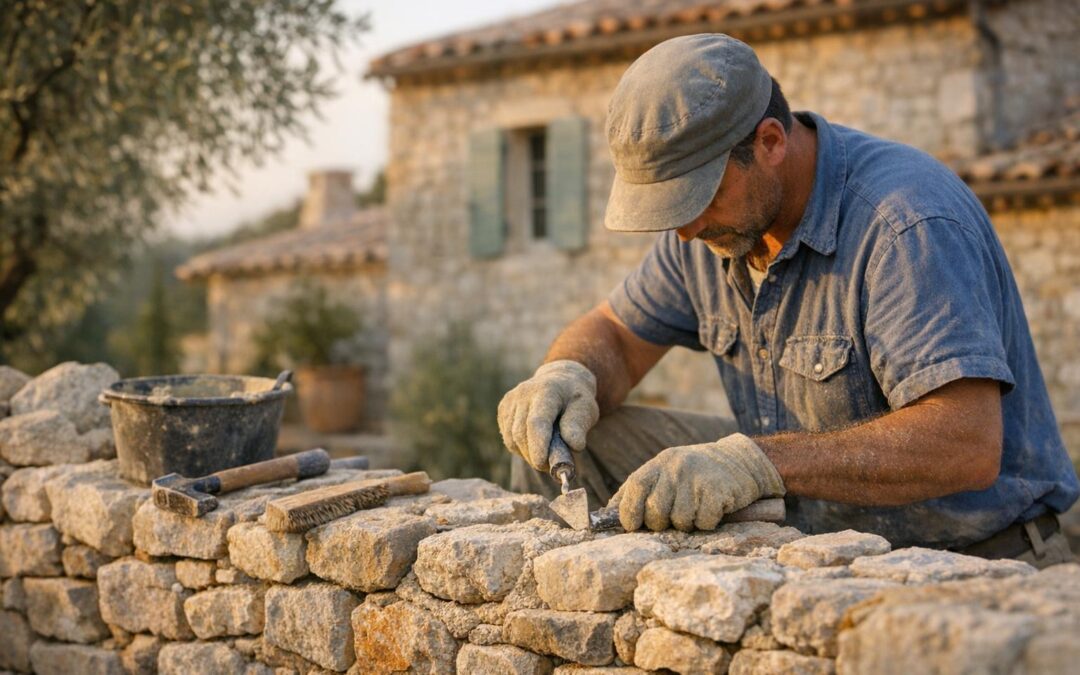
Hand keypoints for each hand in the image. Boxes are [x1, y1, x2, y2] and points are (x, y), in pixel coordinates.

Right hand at [497, 360, 599, 470]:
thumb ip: (579, 425)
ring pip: (511, 438)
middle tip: (549, 467)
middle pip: (521, 433)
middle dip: (533, 455)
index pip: (537, 422)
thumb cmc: (575, 399)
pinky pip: (508, 437)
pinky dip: (520, 447)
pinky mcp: (504, 408)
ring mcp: (511, 400)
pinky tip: (534, 445)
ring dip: (527, 454)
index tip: (542, 464)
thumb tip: (574, 445)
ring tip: (544, 457)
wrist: (561, 381)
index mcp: (546, 390)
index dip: (538, 445)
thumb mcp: (586, 408)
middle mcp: (524, 393)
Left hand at [608, 433, 784, 531]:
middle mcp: (676, 467)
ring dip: (688, 524)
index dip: (629, 511)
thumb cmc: (695, 474)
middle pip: (656, 511)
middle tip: (674, 517)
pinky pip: (703, 522)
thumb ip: (637, 491)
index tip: (631, 526)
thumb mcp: (665, 473)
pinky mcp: (718, 490)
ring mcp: (697, 478)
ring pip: (680, 521)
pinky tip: (713, 509)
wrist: (741, 461)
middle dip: (662, 523)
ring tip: (696, 509)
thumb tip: (605, 514)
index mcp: (659, 464)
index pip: (635, 487)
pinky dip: (707, 523)